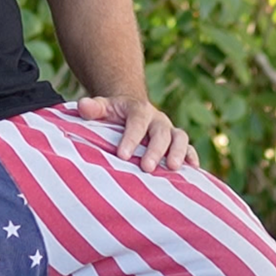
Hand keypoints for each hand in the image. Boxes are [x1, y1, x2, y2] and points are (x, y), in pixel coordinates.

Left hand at [77, 95, 199, 172]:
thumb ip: (93, 107)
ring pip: (180, 137)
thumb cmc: (114, 114)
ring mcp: (170, 130)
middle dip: (155, 150)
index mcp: (138, 110)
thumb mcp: (103, 107)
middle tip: (146, 168)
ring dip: (179, 152)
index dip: (130, 138)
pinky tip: (192, 170)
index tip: (121, 155)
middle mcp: (157, 119)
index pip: (136, 122)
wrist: (131, 111)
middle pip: (161, 132)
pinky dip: (192, 157)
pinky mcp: (177, 143)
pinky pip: (190, 148)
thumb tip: (82, 105)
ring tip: (173, 168)